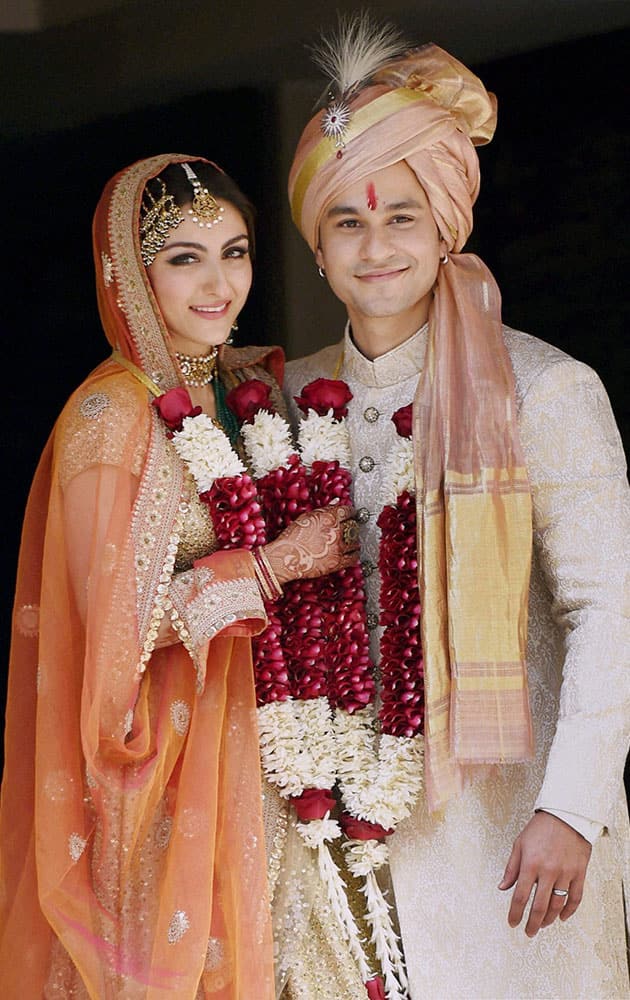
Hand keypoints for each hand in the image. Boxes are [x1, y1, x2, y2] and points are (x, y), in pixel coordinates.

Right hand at [263, 504, 358, 584]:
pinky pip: (353, 557)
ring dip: (353, 540)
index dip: (350, 512)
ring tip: (349, 540)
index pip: (347, 511)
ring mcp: (338, 547)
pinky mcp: (337, 562)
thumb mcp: (306, 518)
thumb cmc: (292, 538)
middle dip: (351, 526)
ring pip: (355, 541)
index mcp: (328, 518)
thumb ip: (324, 510)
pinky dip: (354, 554)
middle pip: (353, 525)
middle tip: (349, 527)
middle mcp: (336, 531)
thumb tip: (335, 502)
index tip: (350, 513)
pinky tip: (351, 552)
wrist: (286, 557)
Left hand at [499, 812, 590, 936]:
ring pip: (557, 905)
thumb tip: (502, 887)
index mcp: (530, 864)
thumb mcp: (519, 844)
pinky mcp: (579, 873)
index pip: (521, 896)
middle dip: (532, 923)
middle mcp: (548, 871)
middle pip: (539, 906)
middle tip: (528, 932)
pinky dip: (569, 911)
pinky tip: (562, 917)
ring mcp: (565, 873)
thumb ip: (511, 868)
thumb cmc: (539, 829)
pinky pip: (575, 898)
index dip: (515, 913)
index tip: (512, 923)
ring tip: (542, 924)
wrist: (565, 816)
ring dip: (548, 919)